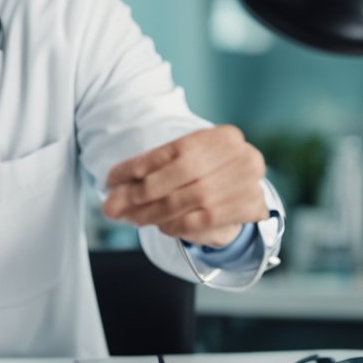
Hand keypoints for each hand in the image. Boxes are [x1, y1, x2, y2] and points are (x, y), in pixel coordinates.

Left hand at [102, 125, 268, 247]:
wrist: (238, 193)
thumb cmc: (200, 174)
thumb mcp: (175, 165)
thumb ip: (144, 177)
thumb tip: (110, 202)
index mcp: (222, 136)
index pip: (170, 151)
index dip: (135, 167)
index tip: (109, 181)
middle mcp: (242, 155)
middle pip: (180, 175)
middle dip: (142, 193)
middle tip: (113, 207)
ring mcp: (250, 182)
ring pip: (191, 199)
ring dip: (154, 212)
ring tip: (132, 219)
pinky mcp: (252, 208)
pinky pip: (204, 220)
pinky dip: (177, 224)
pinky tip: (161, 226)